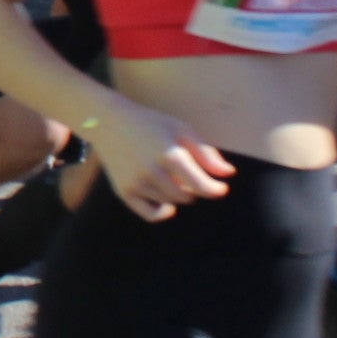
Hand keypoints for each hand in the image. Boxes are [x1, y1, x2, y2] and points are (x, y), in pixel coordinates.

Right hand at [90, 99, 234, 220]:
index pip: (201, 186)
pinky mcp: (124, 192)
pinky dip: (163, 211)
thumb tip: (228, 174)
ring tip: (169, 175)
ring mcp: (136, 183)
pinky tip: (165, 202)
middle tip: (187, 173)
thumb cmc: (151, 124)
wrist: (109, 122)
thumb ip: (206, 153)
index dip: (215, 189)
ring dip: (176, 194)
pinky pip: (151, 215)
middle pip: (187, 196)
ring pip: (170, 203)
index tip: (221, 188)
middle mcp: (152, 171)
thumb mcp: (181, 130)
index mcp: (170, 154)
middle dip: (193, 188)